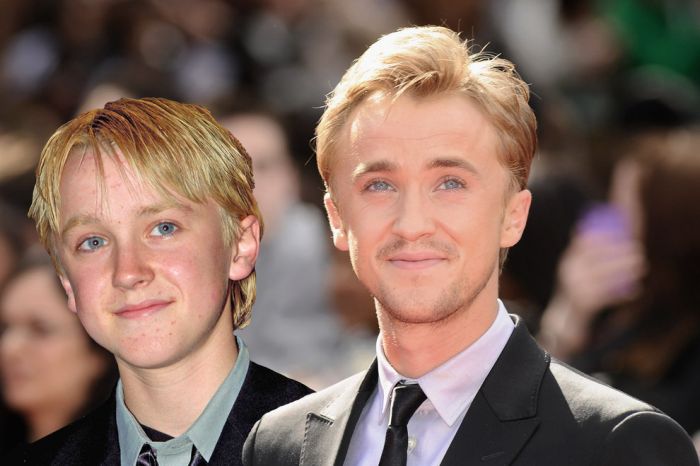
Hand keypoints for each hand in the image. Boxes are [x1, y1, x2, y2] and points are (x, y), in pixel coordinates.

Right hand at [539, 228, 645, 358]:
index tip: (624, 234)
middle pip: (598, 259)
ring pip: (606, 277)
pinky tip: (636, 290)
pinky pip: (608, 297)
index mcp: (568, 262)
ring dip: (626, 270)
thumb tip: (595, 231)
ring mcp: (576, 288)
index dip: (605, 237)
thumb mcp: (577, 270)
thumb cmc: (578, 289)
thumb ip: (585, 254)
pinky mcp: (584, 303)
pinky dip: (623, 294)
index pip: (585, 244)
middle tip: (639, 248)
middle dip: (620, 252)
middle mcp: (570, 273)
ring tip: (642, 265)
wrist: (566, 318)